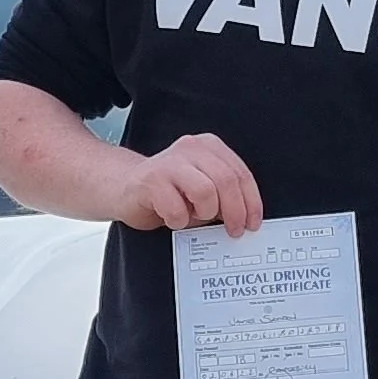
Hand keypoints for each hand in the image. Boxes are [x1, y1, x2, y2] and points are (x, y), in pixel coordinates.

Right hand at [116, 135, 263, 235]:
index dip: (251, 202)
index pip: (240, 173)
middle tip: (233, 230)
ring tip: (193, 216)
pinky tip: (172, 217)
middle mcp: (191, 148)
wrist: (125, 188)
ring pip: (205, 192)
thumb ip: (223, 196)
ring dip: (204, 213)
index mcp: (209, 147)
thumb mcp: (202, 188)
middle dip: (235, 212)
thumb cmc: (167, 192)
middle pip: (226, 181)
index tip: (252, 223)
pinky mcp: (151, 180)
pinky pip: (176, 208)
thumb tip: (243, 219)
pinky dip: (178, 220)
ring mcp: (170, 162)